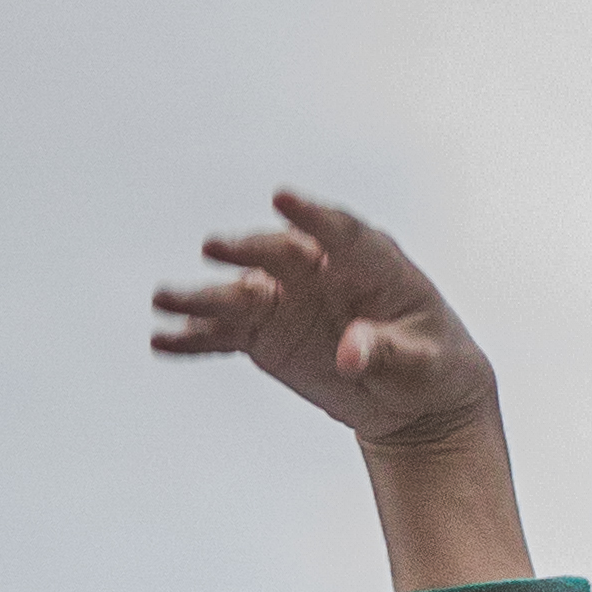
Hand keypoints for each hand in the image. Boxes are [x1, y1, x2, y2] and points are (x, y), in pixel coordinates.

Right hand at [153, 192, 501, 470]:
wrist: (412, 393)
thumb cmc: (429, 362)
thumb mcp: (421, 363)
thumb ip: (388, 352)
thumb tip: (351, 352)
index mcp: (369, 261)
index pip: (340, 231)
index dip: (312, 216)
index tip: (282, 199)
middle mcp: (317, 269)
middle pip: (276, 254)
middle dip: (246, 251)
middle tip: (214, 250)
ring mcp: (286, 298)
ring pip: (239, 293)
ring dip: (202, 297)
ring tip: (163, 301)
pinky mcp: (266, 332)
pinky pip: (225, 333)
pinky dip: (196, 338)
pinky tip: (162, 340)